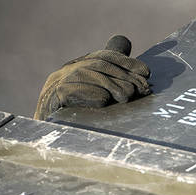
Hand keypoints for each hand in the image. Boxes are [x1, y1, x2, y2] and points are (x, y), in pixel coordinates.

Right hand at [34, 35, 150, 119]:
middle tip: (144, 89)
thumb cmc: (78, 121)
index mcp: (78, 68)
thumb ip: (113, 85)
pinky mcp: (54, 95)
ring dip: (113, 85)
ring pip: (90, 73)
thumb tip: (140, 79)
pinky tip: (104, 102)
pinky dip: (92, 94)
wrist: (49, 137)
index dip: (127, 63)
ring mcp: (58, 82)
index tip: (146, 72)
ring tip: (127, 97)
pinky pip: (74, 90)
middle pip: (100, 64)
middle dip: (126, 76)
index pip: (105, 57)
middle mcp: (67, 71)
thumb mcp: (98, 99)